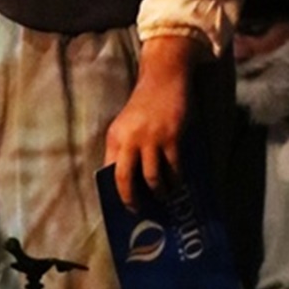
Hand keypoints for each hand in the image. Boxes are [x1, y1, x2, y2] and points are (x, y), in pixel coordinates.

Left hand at [105, 34, 203, 209]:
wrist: (164, 77)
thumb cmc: (146, 104)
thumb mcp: (128, 124)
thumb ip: (126, 147)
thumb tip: (132, 179)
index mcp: (114, 136)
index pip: (108, 170)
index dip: (114, 191)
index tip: (121, 205)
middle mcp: (129, 139)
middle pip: (124, 178)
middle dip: (131, 200)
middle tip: (139, 212)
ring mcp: (150, 138)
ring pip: (151, 178)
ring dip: (158, 192)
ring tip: (164, 198)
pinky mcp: (171, 137)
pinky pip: (173, 168)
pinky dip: (176, 180)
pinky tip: (179, 184)